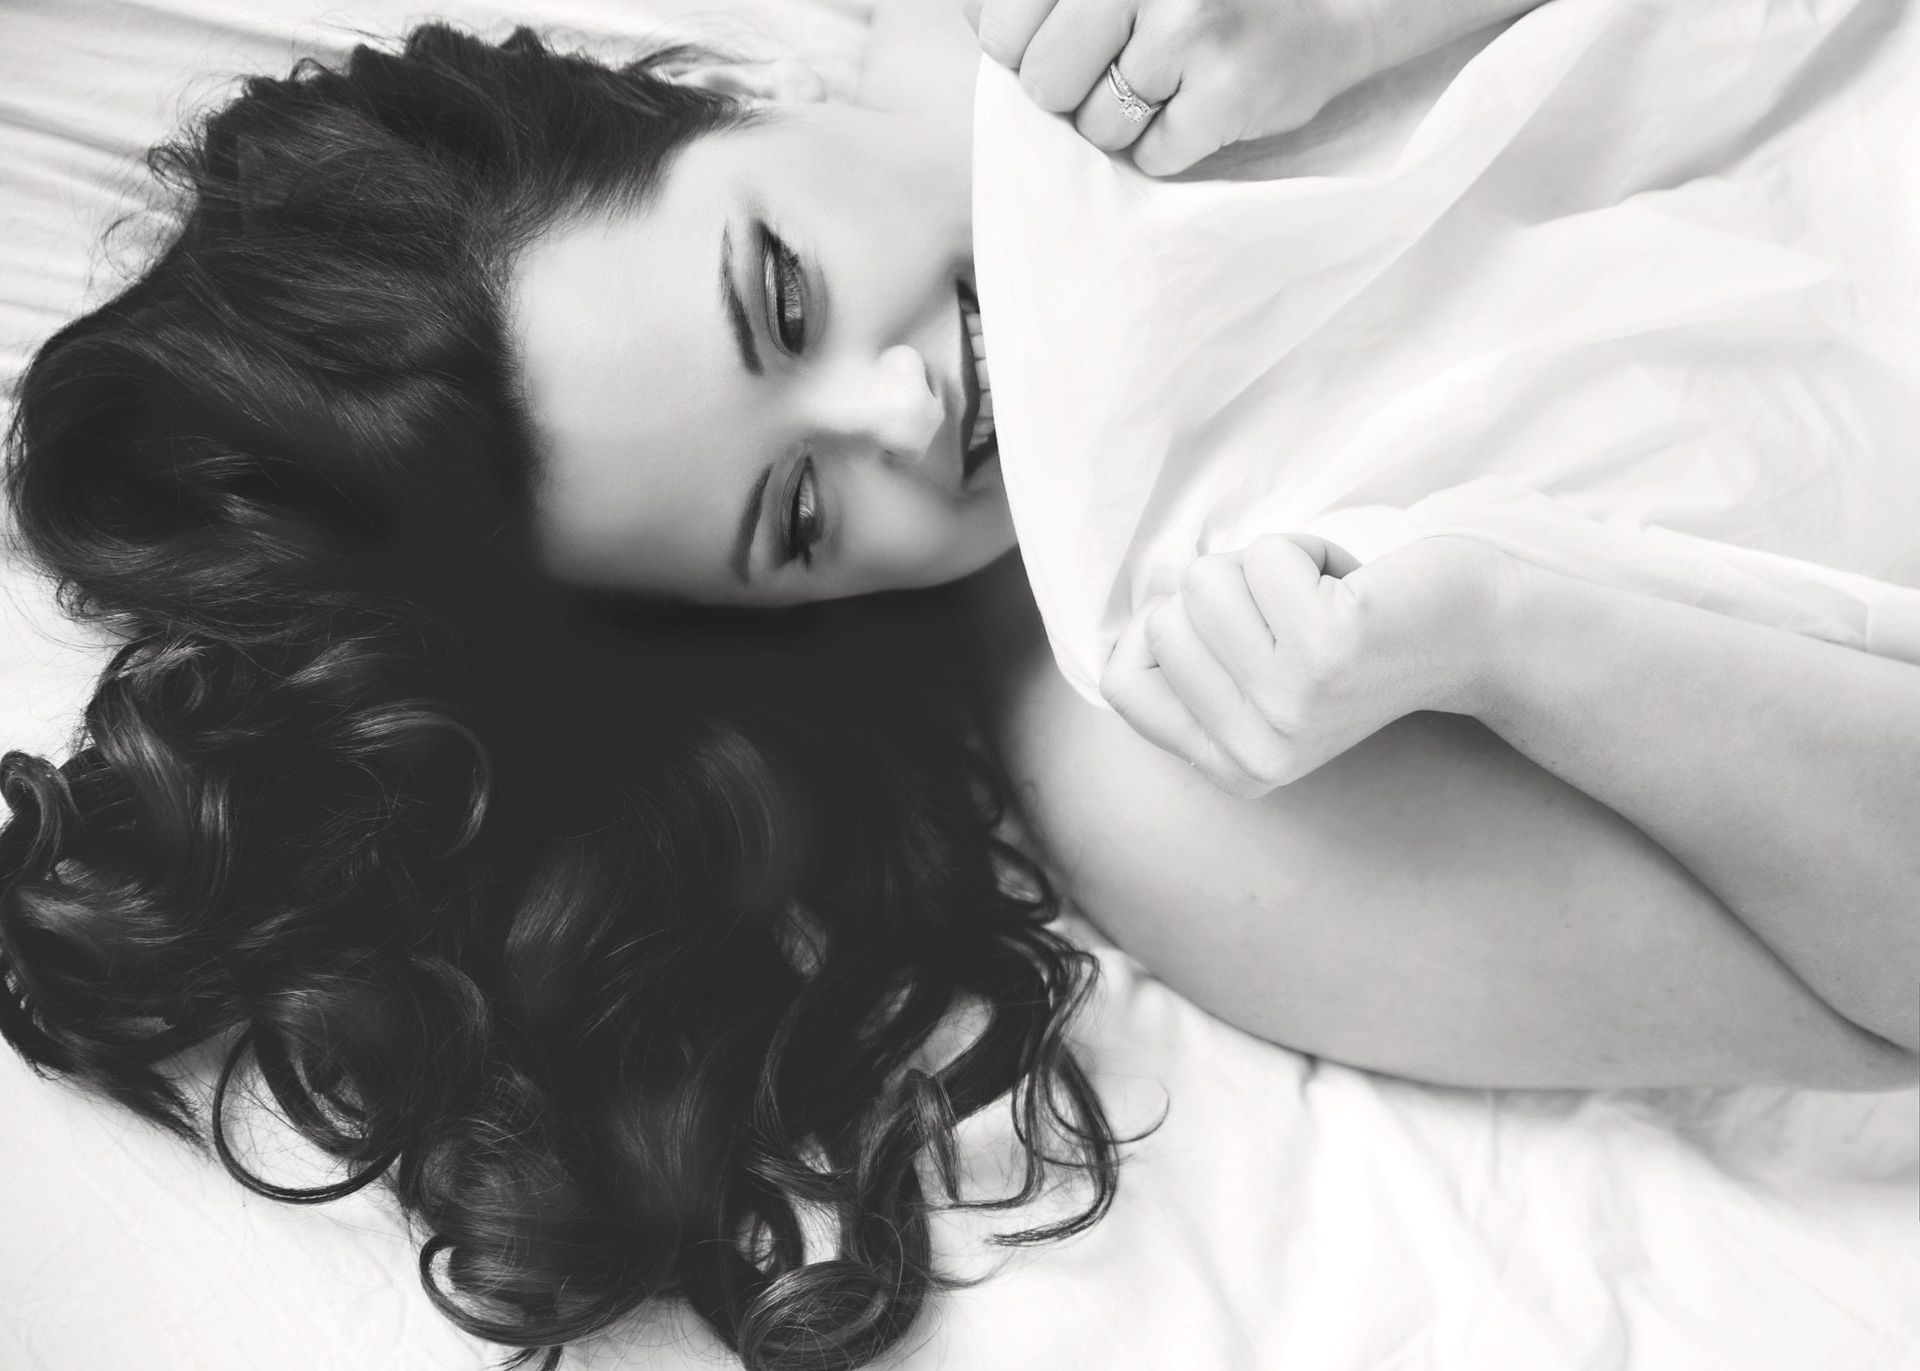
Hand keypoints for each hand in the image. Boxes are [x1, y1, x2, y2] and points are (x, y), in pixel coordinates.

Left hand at [963, 0, 1380, 174]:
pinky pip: (1153, 155)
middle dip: (1076, 92)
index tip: (1075, 44)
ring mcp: (1188, 26)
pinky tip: (1204, 103)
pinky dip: (1171, 145)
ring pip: (1097, 127)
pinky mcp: (1227, 90)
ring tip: (1172, 82)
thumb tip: (967, 20)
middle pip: (1044, 85)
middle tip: (1129, 66)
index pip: (1001, 30)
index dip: (1028, 53)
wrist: (1331, 4)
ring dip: (1125, 122)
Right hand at [1099, 532, 1520, 797]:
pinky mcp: (1325, 651)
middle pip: (1162, 621)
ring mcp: (1289, 705)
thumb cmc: (1357, 637)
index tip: (1236, 628)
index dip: (1162, 630)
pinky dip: (1309, 548)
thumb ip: (1190, 654)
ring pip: (1204, 581)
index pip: (1122, 681)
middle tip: (1295, 615)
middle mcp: (1257, 751)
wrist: (1475, 634)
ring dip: (1267, 566)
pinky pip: (1265, 557)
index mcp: (1233, 767)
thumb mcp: (1260, 671)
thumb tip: (1148, 592)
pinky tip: (1350, 585)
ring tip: (1320, 598)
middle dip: (1227, 591)